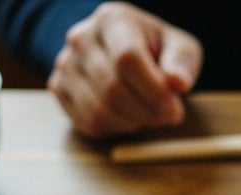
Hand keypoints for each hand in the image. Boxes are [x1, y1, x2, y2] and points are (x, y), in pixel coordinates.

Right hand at [47, 2, 202, 137]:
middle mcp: (81, 38)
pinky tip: (130, 117)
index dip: (153, 90)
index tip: (175, 108)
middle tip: (168, 116)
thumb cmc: (155, 50)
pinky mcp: (59, 88)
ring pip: (99, 111)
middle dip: (147, 111)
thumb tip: (177, 83)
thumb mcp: (178, 47)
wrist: (121, 51)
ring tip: (150, 115)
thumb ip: (181, 62)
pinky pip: (88, 122)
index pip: (127, 58)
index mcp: (113, 19)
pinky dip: (115, 129)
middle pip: (113, 88)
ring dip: (132, 123)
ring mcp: (65, 63)